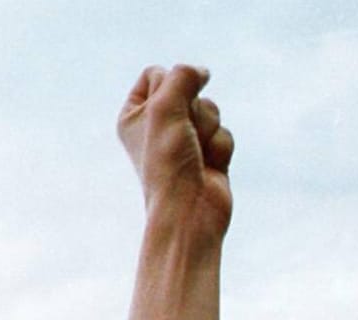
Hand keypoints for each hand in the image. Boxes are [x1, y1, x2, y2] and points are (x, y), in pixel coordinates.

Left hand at [116, 65, 233, 239]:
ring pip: (210, 108)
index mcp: (132, 115)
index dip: (168, 85)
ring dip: (207, 128)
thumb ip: (182, 77)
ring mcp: (182, 139)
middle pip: (188, 88)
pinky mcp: (206, 153)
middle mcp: (155, 125)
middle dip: (192, 109)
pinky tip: (209, 165)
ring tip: (194, 153)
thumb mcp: (165, 108)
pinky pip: (224, 131)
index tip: (163, 112)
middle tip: (181, 138)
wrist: (188, 209)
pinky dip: (219, 146)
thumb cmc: (166, 162)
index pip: (155, 73)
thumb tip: (202, 72)